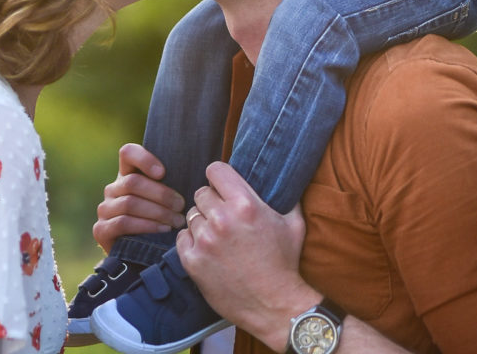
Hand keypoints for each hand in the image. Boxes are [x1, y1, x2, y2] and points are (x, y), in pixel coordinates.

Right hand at [92, 143, 185, 253]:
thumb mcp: (167, 199)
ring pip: (130, 203)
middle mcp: (113, 189)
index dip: (144, 158)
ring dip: (157, 212)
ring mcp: (105, 209)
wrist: (143, 257)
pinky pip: (122, 222)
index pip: (128, 153)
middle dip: (161, 194)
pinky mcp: (101, 229)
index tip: (163, 172)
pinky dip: (146, 226)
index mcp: (127, 174)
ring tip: (177, 220)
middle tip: (181, 206)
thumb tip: (201, 170)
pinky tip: (162, 230)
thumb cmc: (163, 220)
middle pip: (133, 182)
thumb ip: (173, 183)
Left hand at [177, 163, 314, 348]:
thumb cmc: (285, 264)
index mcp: (245, 204)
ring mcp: (205, 241)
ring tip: (217, 236)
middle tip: (222, 215)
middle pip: (201, 193)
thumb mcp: (294, 224)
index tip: (221, 184)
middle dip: (211, 201)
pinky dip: (191, 241)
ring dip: (202, 222)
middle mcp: (222, 219)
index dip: (218, 176)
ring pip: (191, 215)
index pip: (215, 170)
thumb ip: (288, 198)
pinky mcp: (193, 261)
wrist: (274, 305)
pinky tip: (207, 249)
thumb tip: (285, 180)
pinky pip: (182, 237)